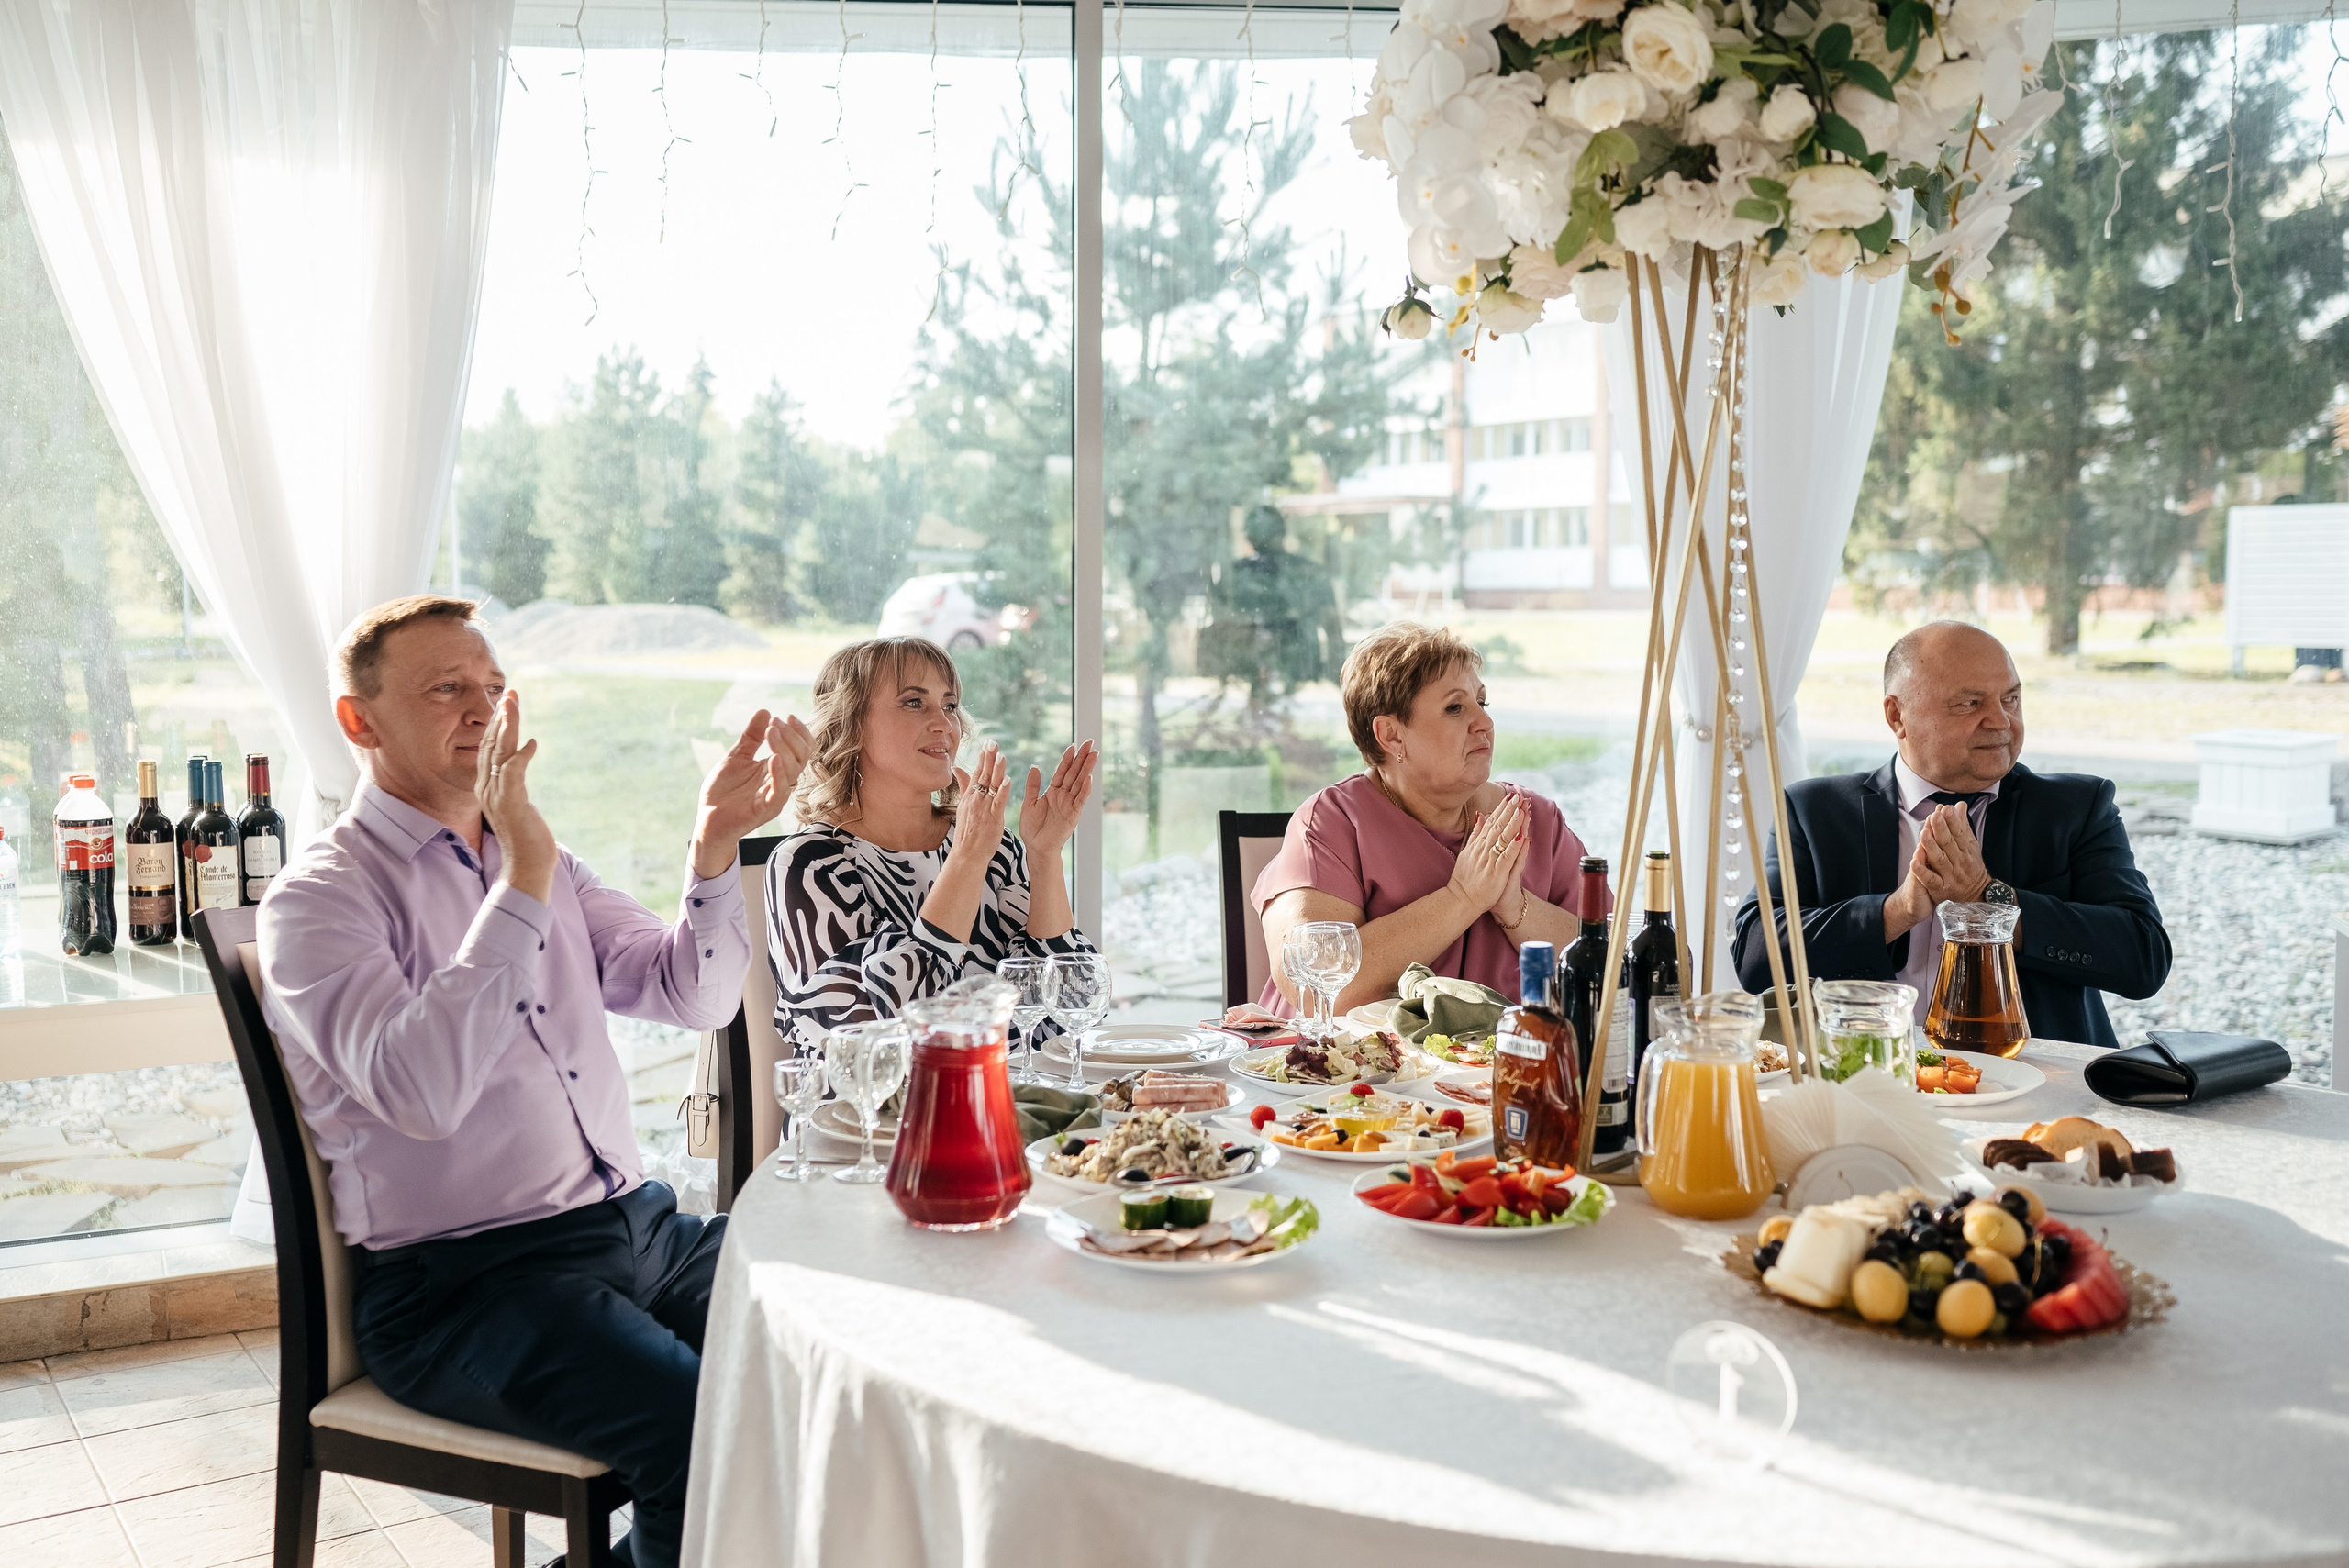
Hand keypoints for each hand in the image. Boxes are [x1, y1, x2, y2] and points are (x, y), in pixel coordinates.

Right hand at [477, 690, 555, 904]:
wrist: (526, 867)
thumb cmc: (526, 839)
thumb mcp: (517, 806)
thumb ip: (514, 786)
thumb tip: (518, 767)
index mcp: (487, 787)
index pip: (488, 749)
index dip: (496, 725)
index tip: (505, 704)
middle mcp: (487, 788)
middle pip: (490, 744)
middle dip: (501, 717)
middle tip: (510, 693)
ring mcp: (497, 796)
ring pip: (499, 753)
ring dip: (508, 727)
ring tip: (514, 704)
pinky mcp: (510, 804)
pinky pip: (514, 774)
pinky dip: (522, 756)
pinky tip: (533, 743)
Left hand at [691, 709, 810, 879]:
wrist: (707, 818)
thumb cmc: (723, 791)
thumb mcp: (736, 756)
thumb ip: (751, 737)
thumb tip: (765, 711)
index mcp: (776, 769)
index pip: (801, 749)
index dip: (799, 732)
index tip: (786, 716)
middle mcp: (780, 782)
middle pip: (801, 757)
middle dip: (791, 737)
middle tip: (775, 723)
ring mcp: (774, 796)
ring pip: (793, 772)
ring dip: (784, 749)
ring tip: (771, 732)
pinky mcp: (765, 810)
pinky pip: (779, 792)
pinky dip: (779, 774)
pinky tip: (773, 758)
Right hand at [948, 741, 1009, 864]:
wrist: (967, 853)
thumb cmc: (968, 831)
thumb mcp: (963, 805)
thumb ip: (964, 786)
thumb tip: (958, 768)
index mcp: (971, 796)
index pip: (977, 773)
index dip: (983, 758)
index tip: (988, 743)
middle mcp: (976, 799)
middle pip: (984, 775)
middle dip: (989, 758)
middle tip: (993, 742)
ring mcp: (984, 808)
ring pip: (991, 786)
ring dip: (996, 770)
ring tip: (1001, 755)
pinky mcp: (993, 818)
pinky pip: (998, 802)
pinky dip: (1003, 790)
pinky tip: (1008, 779)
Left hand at [1018, 740, 1097, 860]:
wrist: (1036, 847)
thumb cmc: (1032, 828)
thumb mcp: (1029, 803)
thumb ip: (1033, 786)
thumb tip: (1035, 767)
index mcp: (1053, 792)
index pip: (1062, 771)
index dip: (1068, 758)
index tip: (1074, 745)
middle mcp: (1063, 796)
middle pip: (1074, 773)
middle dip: (1082, 758)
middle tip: (1090, 743)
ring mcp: (1069, 805)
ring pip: (1079, 783)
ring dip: (1086, 769)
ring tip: (1094, 755)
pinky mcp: (1072, 815)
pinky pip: (1079, 800)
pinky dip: (1084, 790)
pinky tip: (1089, 778)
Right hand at [1445, 789, 1526, 917]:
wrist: (1461, 899)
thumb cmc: (1465, 878)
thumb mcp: (1467, 851)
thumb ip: (1475, 833)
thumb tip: (1481, 815)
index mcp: (1478, 844)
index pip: (1492, 822)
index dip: (1502, 809)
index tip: (1511, 796)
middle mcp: (1483, 849)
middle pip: (1498, 826)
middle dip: (1509, 810)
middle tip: (1518, 796)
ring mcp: (1489, 860)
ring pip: (1503, 839)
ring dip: (1513, 824)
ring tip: (1521, 810)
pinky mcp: (1496, 872)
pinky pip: (1506, 857)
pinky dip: (1514, 847)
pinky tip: (1521, 836)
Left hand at [1916, 802, 1990, 902]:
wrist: (1977, 895)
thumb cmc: (1970, 867)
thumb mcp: (1970, 846)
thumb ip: (1963, 826)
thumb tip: (1960, 805)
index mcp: (1966, 851)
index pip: (1959, 833)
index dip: (1952, 821)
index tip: (1946, 808)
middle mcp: (1959, 862)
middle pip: (1949, 844)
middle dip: (1941, 829)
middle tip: (1935, 815)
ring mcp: (1950, 876)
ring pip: (1939, 859)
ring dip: (1931, 846)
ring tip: (1924, 833)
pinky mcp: (1941, 889)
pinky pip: (1930, 879)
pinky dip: (1922, 871)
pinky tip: (1914, 862)